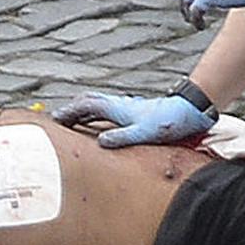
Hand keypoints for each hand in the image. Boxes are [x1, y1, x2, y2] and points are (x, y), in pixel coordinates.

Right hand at [52, 92, 215, 147]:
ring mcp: (127, 108)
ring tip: (74, 123)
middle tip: (59, 119)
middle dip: (72, 110)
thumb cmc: (168, 122)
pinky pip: (110, 111)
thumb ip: (121, 137)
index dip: (69, 112)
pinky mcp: (135, 113)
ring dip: (84, 112)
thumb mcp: (143, 133)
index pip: (85, 106)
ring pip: (99, 105)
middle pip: (89, 102)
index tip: (54, 120)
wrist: (189, 111)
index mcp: (117, 108)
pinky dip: (98, 116)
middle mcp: (120, 105)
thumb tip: (100, 142)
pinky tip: (101, 127)